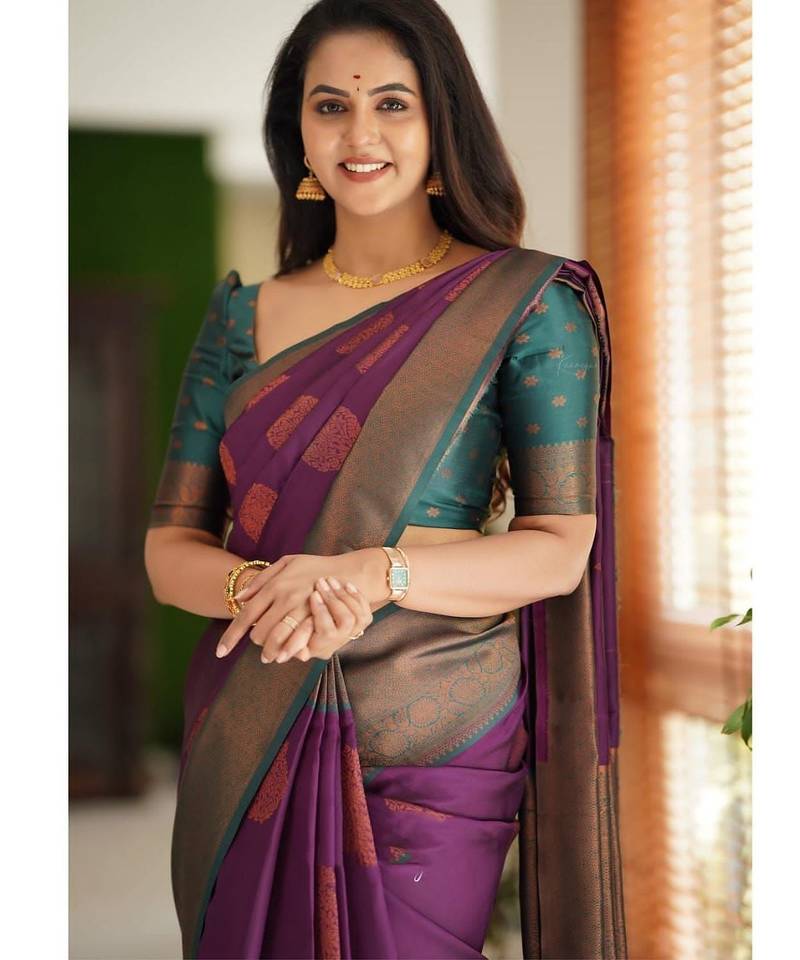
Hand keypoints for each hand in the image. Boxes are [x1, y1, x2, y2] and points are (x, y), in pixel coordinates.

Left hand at [215, 554, 372, 658]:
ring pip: (275, 640)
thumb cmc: (314, 567)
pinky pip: (295, 643)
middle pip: (258, 633)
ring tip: (271, 653)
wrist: (348, 572)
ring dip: (270, 650)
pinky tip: (286, 653)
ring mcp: (300, 610)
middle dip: (256, 642)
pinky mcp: (315, 620)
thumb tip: (240, 598)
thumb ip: (261, 579)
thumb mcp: (287, 563)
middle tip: (261, 641)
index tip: (220, 653)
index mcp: (274, 586)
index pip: (245, 616)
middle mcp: (284, 598)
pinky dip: (287, 651)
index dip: (231, 637)